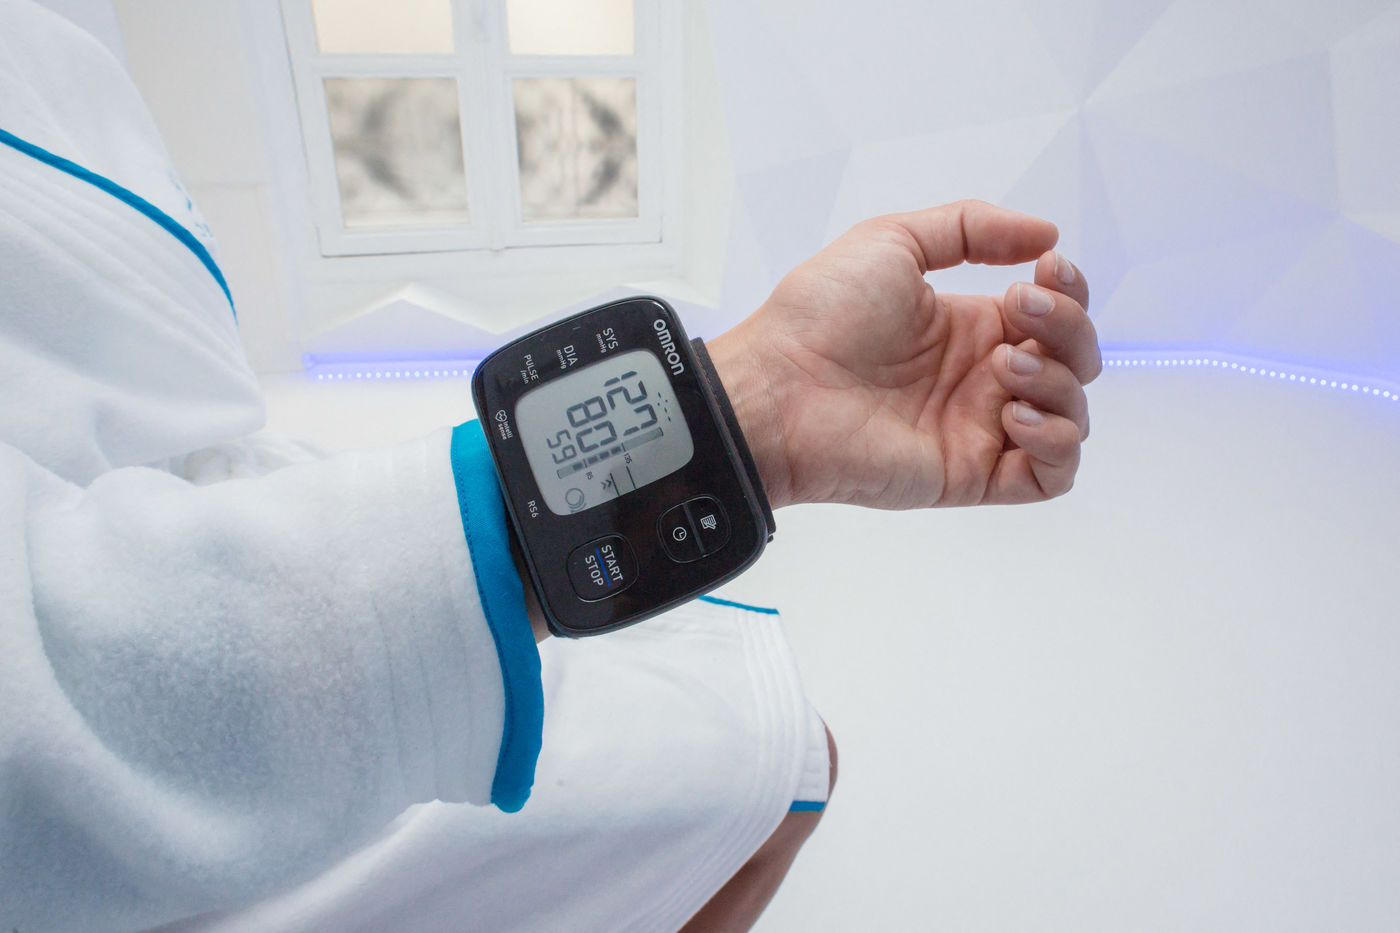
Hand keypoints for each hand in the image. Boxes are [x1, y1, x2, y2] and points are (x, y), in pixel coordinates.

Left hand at [709, 200, 1099, 510]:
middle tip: (1014, 310)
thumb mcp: (893, 240)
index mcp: (968, 327)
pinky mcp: (974, 476)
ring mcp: (981, 429)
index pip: (1054, 315)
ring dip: (1058, 381)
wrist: (779, 387)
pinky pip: (1051, 476)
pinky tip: (1013, 414)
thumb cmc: (821, 313)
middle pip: (1074, 360)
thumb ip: (971, 227)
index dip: (1069, 291)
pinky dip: (1057, 442)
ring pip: (1072, 414)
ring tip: (1001, 367)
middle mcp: (982, 378)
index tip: (1046, 268)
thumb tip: (1047, 233)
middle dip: (1068, 327)